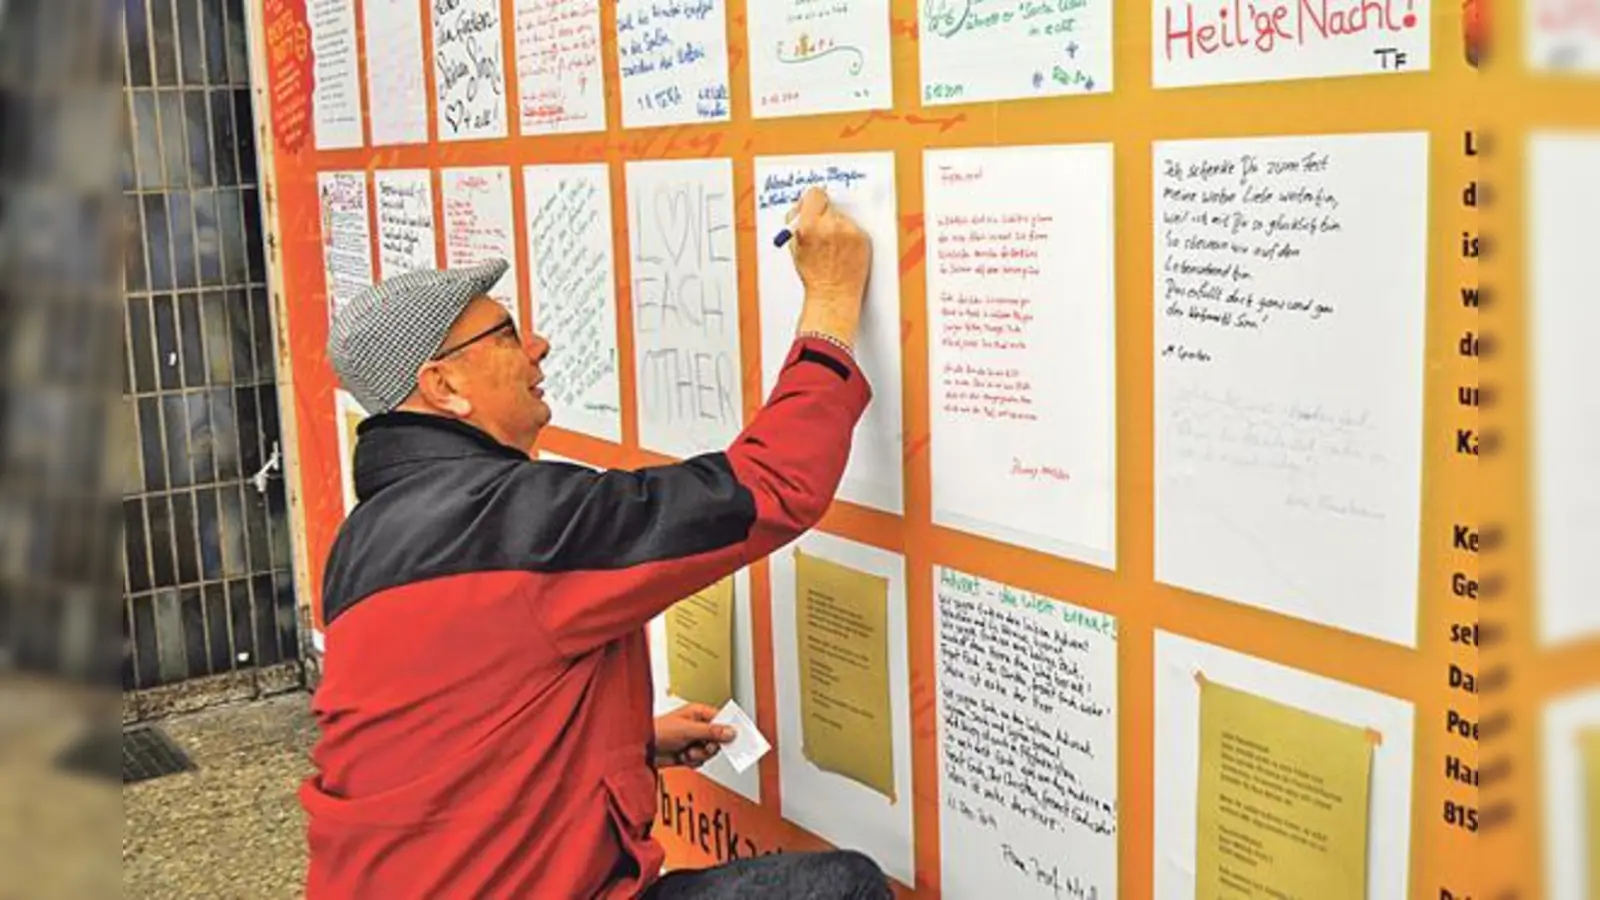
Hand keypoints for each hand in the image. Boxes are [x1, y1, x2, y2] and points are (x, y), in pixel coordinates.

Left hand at [654, 703, 735, 768]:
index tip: (735, 738)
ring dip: (699, 755)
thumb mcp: (688, 729)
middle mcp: (698, 726)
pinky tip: (682, 756)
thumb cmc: (658, 730)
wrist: (642, 749)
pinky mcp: (689, 753)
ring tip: (687, 751)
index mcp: (698, 713)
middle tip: (703, 746)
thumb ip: (711, 731)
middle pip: (718, 739)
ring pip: (710, 752)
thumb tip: (730, 732)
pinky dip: (692, 761)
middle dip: (710, 746)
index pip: (721, 719)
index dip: (728, 729)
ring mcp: (693, 740)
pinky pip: (701, 760)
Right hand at [788, 186, 870, 348]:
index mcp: (810, 226)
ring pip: (842, 216)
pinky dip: (849, 235)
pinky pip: (854, 228)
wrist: (833, 294)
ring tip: (832, 245)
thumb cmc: (814, 275)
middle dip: (823, 213)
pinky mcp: (862, 238)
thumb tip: (803, 208)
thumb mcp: (795, 247)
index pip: (814, 194)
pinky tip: (843, 250)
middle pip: (829, 203)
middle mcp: (831, 225)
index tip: (812, 205)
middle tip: (820, 227)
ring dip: (836, 225)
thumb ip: (798, 224)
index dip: (812, 200)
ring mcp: (849, 231)